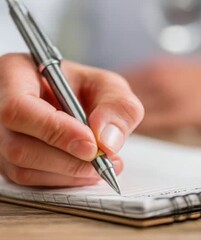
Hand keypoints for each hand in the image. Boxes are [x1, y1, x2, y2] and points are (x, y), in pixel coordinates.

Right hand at [0, 54, 143, 186]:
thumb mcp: (110, 87)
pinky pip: (30, 180)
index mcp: (16, 75)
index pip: (19, 108)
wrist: (81, 103)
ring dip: (68, 173)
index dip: (55, 130)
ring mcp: (1, 137)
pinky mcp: (9, 161)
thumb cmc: (88, 89)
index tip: (91, 144)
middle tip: (102, 160)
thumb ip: (117, 107)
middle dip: (67, 159)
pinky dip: (63, 180)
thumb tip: (107, 141)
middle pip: (18, 144)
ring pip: (23, 168)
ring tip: (102, 165)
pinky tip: (88, 171)